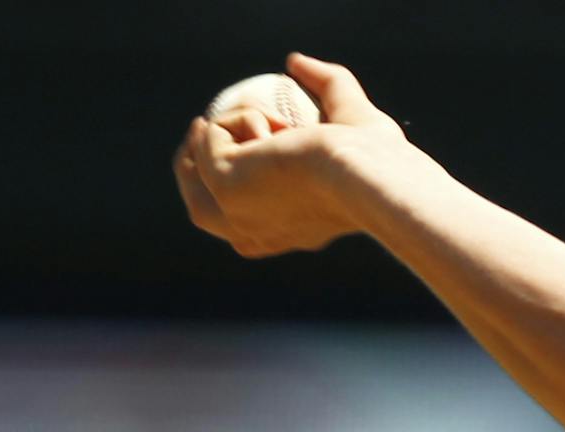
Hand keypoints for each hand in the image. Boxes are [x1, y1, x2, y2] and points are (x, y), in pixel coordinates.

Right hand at [172, 53, 407, 256]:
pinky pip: (212, 139)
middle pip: (202, 212)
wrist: (365, 172)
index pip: (241, 224)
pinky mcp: (225, 187)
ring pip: (197, 173)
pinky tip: (271, 123)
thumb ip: (329, 85)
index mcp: (284, 236)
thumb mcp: (351, 118)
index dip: (224, 187)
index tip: (231, 145)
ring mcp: (236, 215)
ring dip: (207, 138)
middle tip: (204, 128)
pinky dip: (237, 119)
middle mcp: (256, 237)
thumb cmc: (373, 156)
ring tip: (232, 116)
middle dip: (191, 169)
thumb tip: (295, 61)